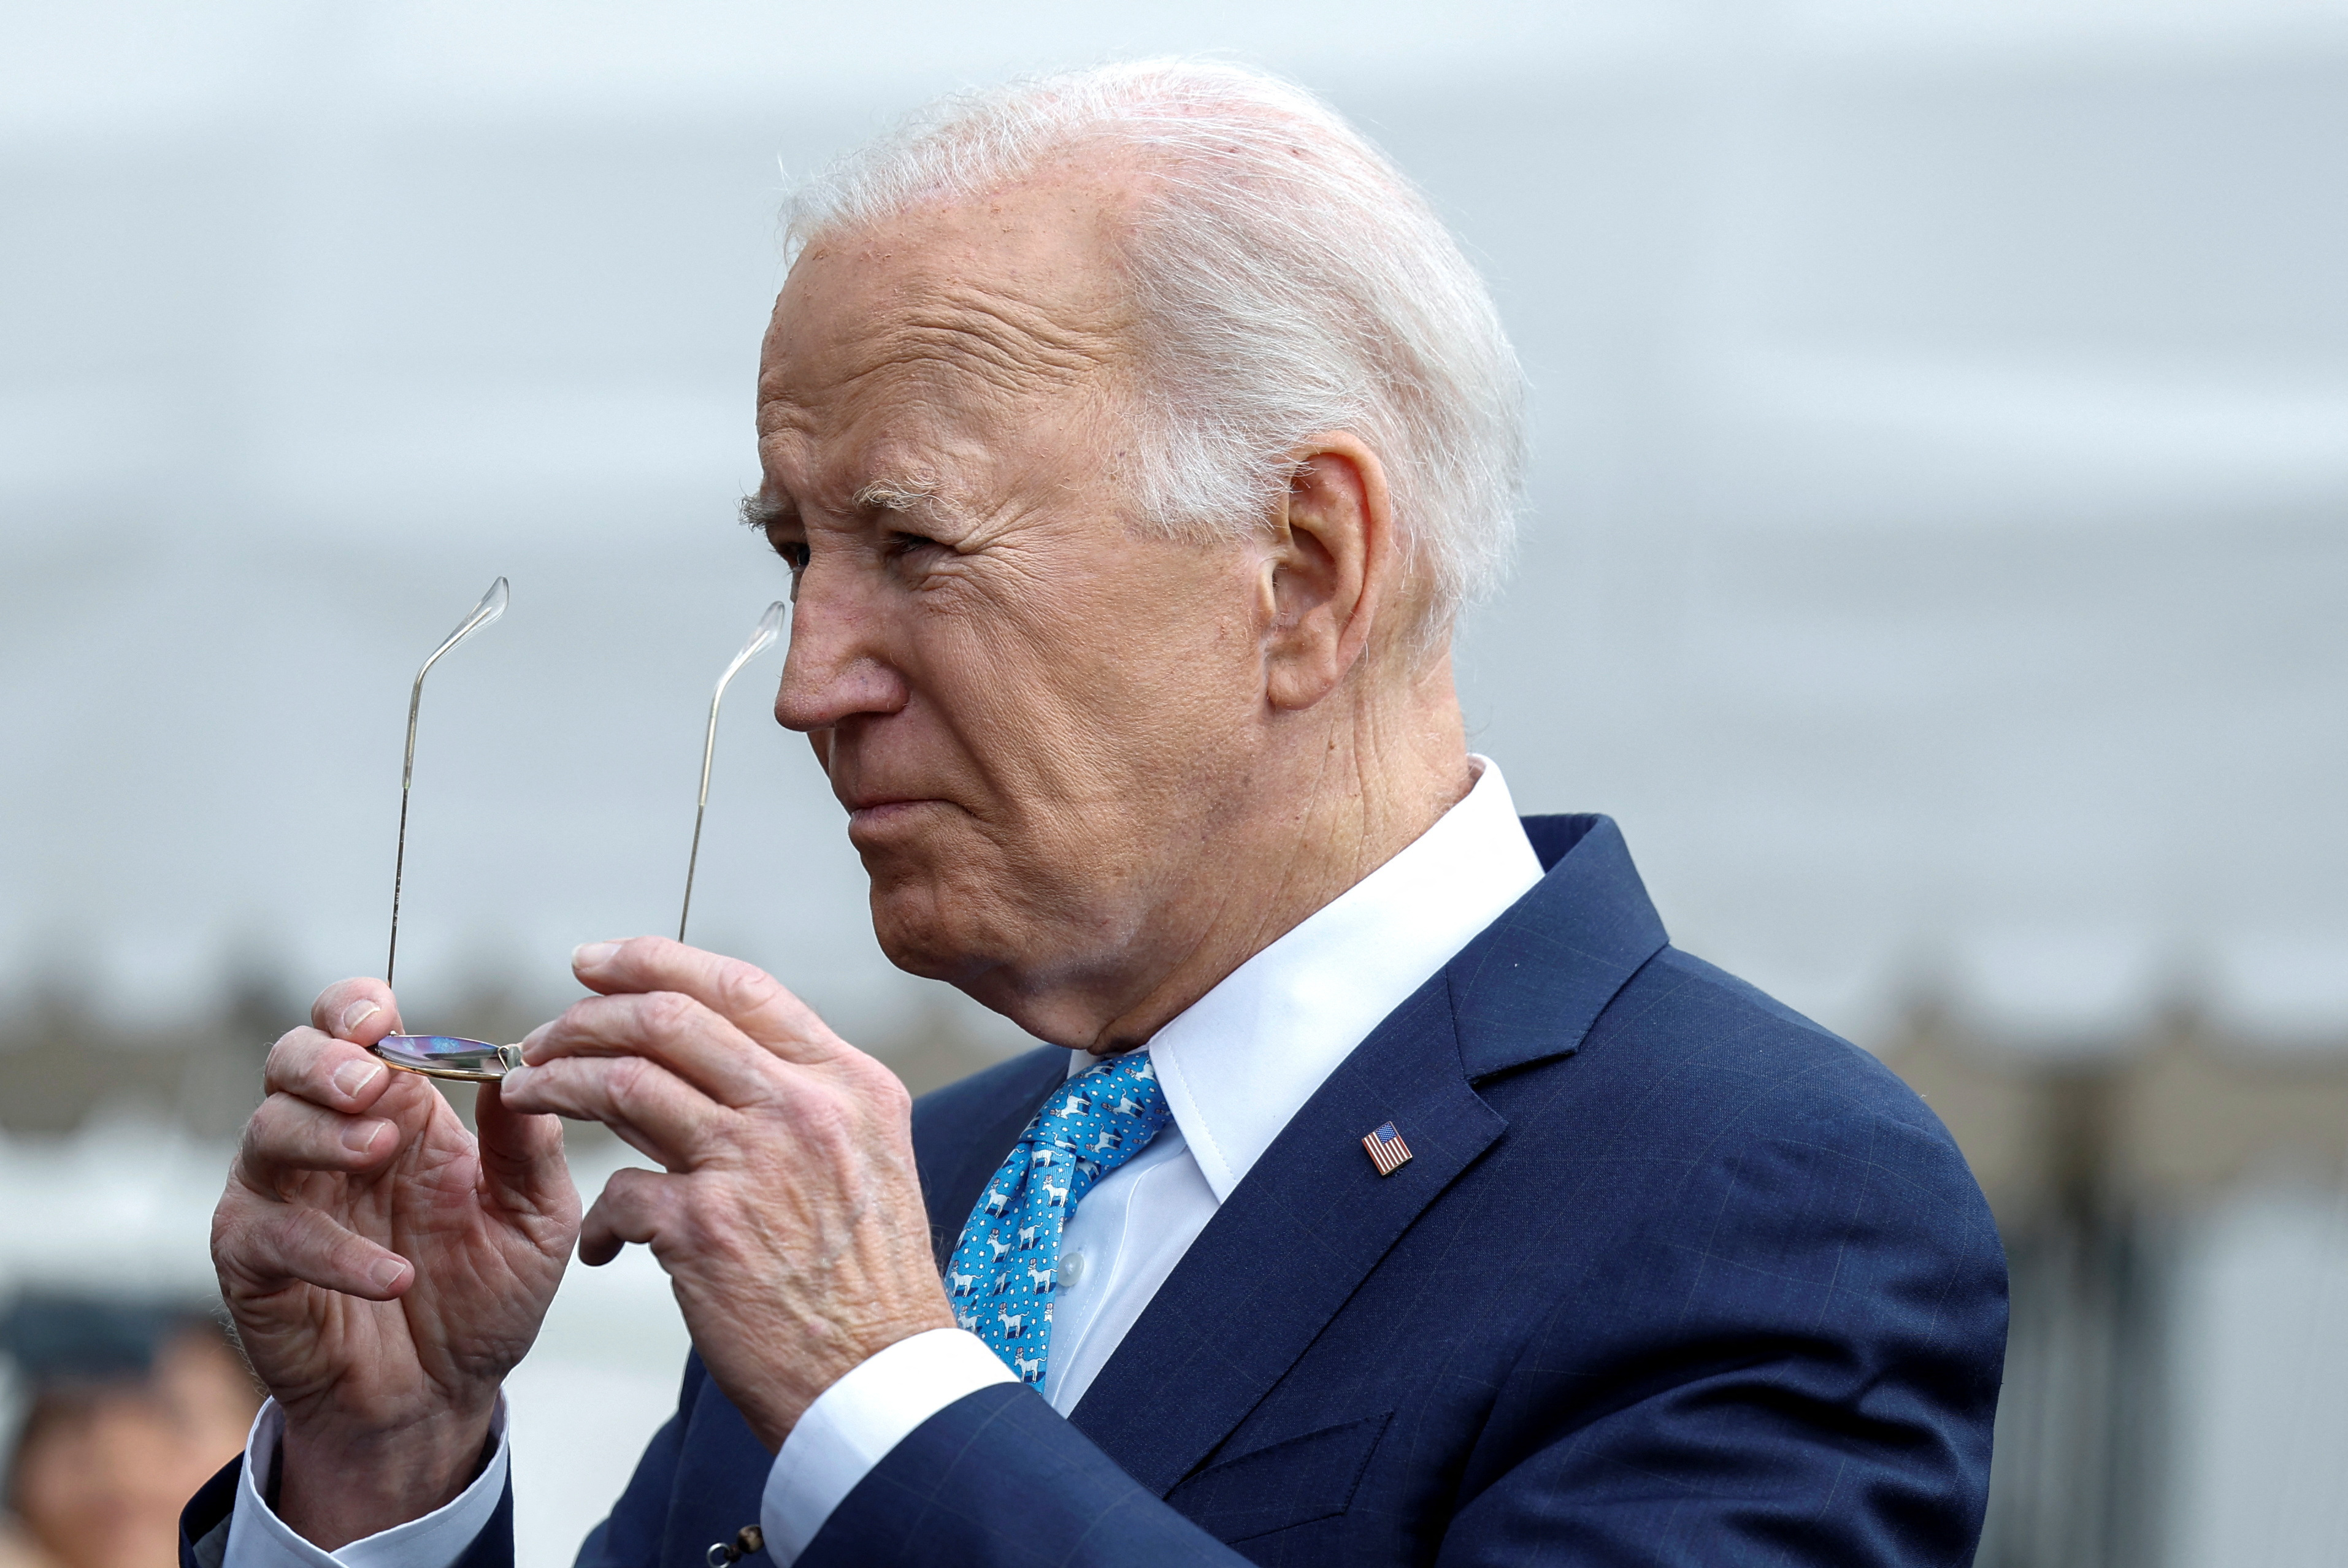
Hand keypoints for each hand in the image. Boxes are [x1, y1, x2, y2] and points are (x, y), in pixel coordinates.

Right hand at [211, 981, 580, 1547]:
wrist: (443, 1398)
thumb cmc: (486, 1296)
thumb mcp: (535, 1217)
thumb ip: (529, 1146)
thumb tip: (520, 1064)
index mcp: (399, 1111)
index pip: (353, 1028)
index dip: (354, 1007)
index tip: (380, 1014)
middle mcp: (331, 1140)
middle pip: (292, 1060)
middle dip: (325, 1058)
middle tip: (371, 1083)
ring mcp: (284, 1198)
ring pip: (265, 1132)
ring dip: (322, 1134)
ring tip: (379, 1152)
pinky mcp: (255, 1264)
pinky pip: (269, 1235)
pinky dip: (330, 1250)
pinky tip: (393, 1276)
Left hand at [497, 938, 954, 1448]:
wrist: (881, 1377)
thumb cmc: (869, 1280)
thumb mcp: (864, 1156)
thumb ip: (800, 1099)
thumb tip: (702, 1059)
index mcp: (846, 1080)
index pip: (740, 985)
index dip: (655, 960)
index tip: (598, 964)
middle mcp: (804, 1106)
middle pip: (669, 1017)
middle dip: (586, 1016)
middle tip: (542, 1037)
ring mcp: (754, 1162)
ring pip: (625, 1082)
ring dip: (557, 1083)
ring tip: (527, 1095)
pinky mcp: (707, 1228)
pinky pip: (618, 1192)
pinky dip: (597, 1218)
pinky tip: (602, 1244)